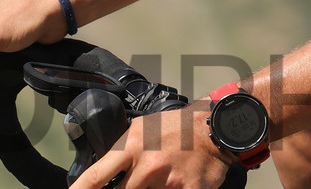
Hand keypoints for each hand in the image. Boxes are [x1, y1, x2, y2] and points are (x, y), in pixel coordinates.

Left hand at [71, 101, 233, 188]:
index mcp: (132, 146)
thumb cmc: (176, 128)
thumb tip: (100, 176)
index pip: (96, 177)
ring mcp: (168, 181)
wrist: (215, 129)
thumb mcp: (141, 129)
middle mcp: (148, 166)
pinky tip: (172, 182)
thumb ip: (120, 151)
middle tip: (138, 180)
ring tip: (158, 177)